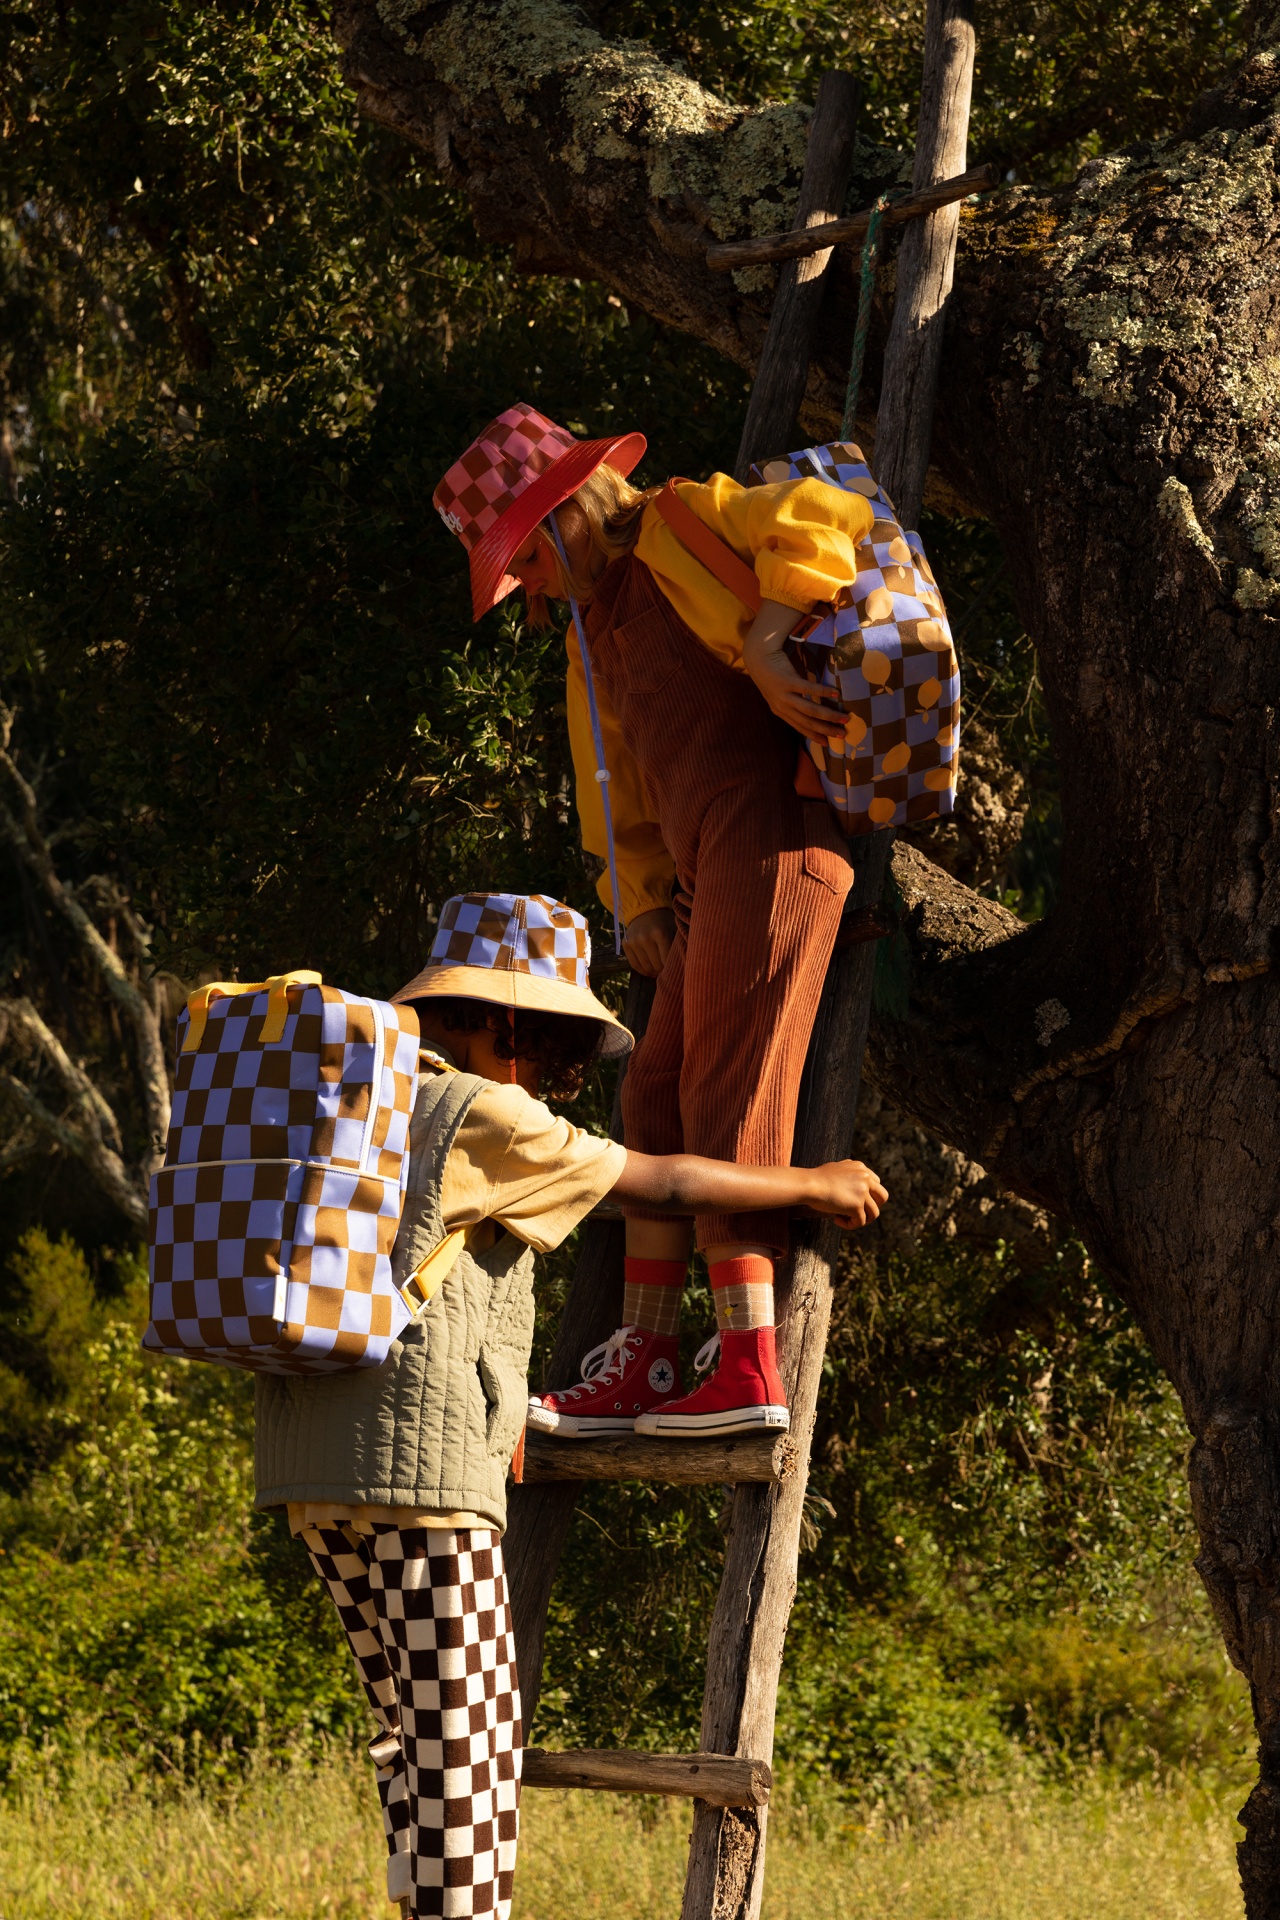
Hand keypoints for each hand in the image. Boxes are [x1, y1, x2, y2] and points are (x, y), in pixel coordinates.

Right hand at [623, 906, 675, 976]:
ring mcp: (634, 941)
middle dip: (662, 970)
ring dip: (653, 972)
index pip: (667, 961)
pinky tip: (650, 970)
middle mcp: (645, 938)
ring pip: (646, 968)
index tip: (674, 967)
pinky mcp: (626, 944)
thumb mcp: (675, 930)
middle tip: (666, 969)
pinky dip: (643, 971)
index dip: (671, 967)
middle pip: (656, 966)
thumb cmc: (665, 922)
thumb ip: (678, 946)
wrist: (646, 910)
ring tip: (659, 970)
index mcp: (660, 934)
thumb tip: (681, 966)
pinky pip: (634, 965)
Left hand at [742, 602, 845, 743]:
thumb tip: (811, 711)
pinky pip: (808, 689)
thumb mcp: (778, 694)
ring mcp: (784, 695)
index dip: (814, 736)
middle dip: (826, 729)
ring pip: (810, 710)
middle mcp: (781, 706)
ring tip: (844, 718)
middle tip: (843, 734)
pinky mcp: (787, 681)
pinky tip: (835, 694)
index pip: (800, 727)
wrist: (758, 657)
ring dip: (829, 716)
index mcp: (780, 711)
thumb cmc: (771, 674)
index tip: (828, 743)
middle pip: (807, 722)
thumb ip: (792, 702)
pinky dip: (823, 693)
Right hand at [806, 1159, 888, 1228]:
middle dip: (872, 1207)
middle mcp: (865, 1178)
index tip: (853, 1201)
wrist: (809, 1184)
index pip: (876, 1184)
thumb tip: (851, 1184)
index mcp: (861, 1168)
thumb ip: (848, 1173)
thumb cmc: (816, 1178)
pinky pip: (860, 1222)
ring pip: (874, 1213)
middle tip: (856, 1212)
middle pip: (883, 1197)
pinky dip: (849, 1225)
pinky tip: (836, 1220)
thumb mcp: (836, 1169)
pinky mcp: (857, 1205)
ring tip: (846, 1219)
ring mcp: (863, 1192)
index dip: (868, 1195)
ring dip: (862, 1219)